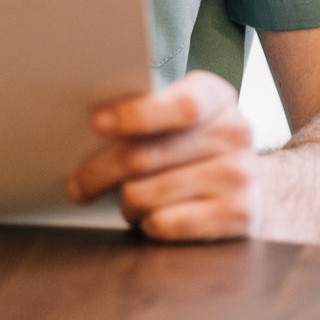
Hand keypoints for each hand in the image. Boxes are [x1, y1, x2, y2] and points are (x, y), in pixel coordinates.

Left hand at [67, 70, 258, 241]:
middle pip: (146, 154)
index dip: (136, 114)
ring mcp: (241, 176)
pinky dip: (147, 224)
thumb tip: (88, 129)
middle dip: (99, 171)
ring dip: (125, 202)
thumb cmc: (191, 145)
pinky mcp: (239, 216)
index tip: (96, 123)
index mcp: (215, 96)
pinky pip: (166, 224)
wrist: (242, 187)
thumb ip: (144, 114)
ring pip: (146, 193)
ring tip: (128, 199)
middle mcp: (236, 132)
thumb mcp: (176, 118)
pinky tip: (150, 217)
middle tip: (77, 185)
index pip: (180, 105)